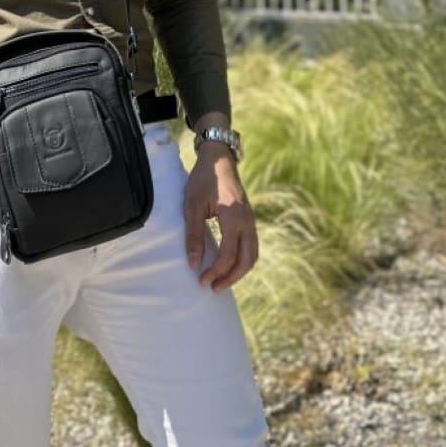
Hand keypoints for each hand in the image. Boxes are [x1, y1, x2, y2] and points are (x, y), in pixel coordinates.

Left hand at [184, 146, 257, 290]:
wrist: (219, 159)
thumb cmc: (203, 179)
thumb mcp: (192, 205)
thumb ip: (193, 234)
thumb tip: (193, 263)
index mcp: (234, 217)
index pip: (229, 254)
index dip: (216, 271)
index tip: (201, 280)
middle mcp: (247, 221)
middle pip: (247, 260)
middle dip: (231, 278)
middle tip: (212, 287)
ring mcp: (251, 221)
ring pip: (252, 255)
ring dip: (239, 272)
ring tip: (220, 281)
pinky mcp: (249, 220)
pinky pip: (251, 246)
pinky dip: (242, 260)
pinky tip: (227, 265)